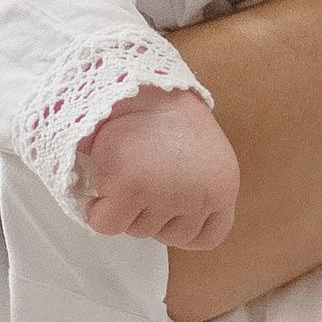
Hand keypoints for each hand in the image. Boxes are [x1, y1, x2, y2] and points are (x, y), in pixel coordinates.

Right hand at [77, 85, 240, 248]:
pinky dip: (98, 210)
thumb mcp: (203, 158)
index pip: (208, 238)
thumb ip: (199, 192)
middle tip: (144, 172)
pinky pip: (107, 224)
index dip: (182, 226)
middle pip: (168, 236)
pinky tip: (105, 180)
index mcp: (223, 187)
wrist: (138, 83)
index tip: (167, 206)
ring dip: (126, 207)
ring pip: (137, 231)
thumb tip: (170, 225)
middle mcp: (201, 195)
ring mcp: (166, 193)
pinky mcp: (130, 187)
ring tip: (129, 165)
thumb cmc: (165, 118)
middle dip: (151, 212)